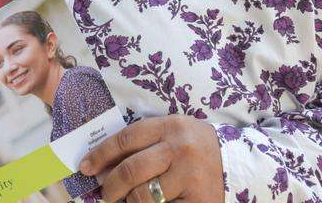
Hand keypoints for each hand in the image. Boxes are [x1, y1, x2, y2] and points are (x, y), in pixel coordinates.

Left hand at [79, 115, 223, 202]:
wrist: (236, 162)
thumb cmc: (192, 146)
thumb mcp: (170, 133)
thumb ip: (141, 143)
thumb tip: (101, 165)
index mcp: (170, 126)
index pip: (125, 139)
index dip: (100, 154)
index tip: (85, 167)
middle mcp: (180, 148)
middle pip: (130, 170)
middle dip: (110, 186)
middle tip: (103, 193)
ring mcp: (190, 176)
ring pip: (143, 195)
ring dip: (127, 202)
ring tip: (125, 201)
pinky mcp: (198, 201)